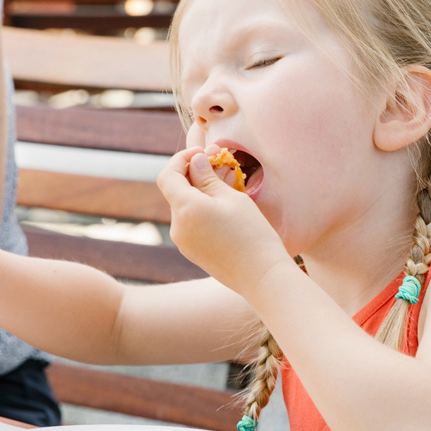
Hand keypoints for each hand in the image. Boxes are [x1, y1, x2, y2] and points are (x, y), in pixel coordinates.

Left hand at [157, 146, 290, 292]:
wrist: (262, 277)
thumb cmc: (251, 233)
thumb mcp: (232, 198)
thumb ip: (208, 177)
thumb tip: (195, 162)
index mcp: (185, 209)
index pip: (168, 175)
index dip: (181, 159)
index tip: (202, 153)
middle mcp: (177, 227)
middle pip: (176, 191)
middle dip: (194, 174)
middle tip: (220, 164)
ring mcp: (183, 243)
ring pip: (185, 207)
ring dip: (200, 192)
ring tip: (227, 184)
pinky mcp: (193, 253)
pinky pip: (191, 224)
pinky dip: (202, 210)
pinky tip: (225, 208)